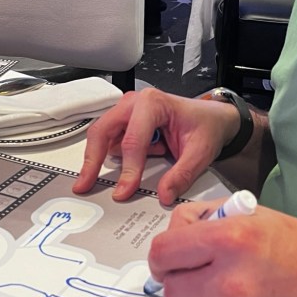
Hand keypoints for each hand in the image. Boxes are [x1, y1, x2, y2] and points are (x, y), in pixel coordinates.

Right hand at [72, 88, 243, 204]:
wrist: (212, 118)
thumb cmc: (206, 126)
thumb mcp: (201, 152)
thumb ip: (182, 174)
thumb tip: (164, 194)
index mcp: (153, 103)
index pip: (133, 141)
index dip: (127, 170)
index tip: (122, 192)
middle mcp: (134, 102)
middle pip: (102, 131)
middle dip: (91, 160)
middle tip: (84, 185)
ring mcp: (127, 110)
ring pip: (101, 135)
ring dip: (98, 159)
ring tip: (97, 181)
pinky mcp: (125, 121)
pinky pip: (109, 139)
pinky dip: (111, 157)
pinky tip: (126, 168)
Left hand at [148, 201, 296, 296]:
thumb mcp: (254, 214)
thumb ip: (206, 218)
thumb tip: (173, 233)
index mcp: (232, 240)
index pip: (163, 251)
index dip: (163, 254)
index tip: (170, 257)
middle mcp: (232, 282)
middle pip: (170, 288)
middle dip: (181, 279)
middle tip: (202, 274)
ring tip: (230, 293)